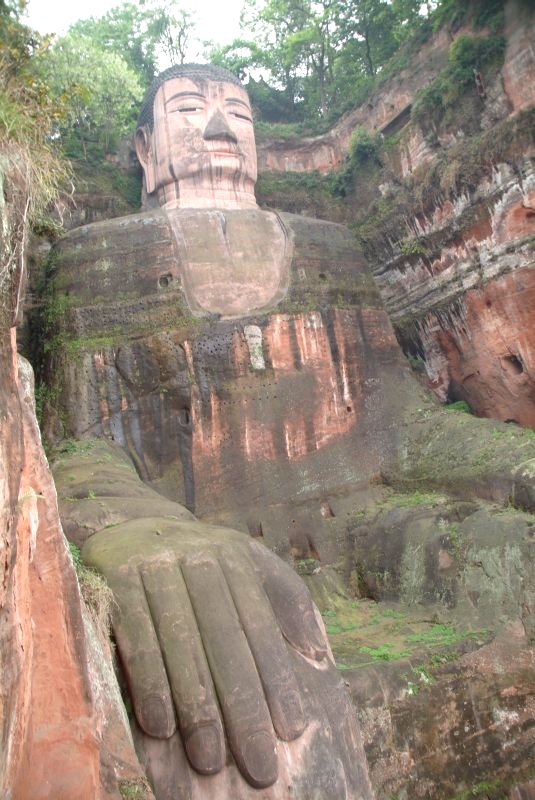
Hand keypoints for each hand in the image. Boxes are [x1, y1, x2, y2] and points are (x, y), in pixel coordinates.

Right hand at [56, 440, 371, 798]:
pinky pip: (136, 637)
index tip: (291, 729)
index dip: (276, 677)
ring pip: (181, 643)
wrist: (127, 524)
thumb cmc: (199, 559)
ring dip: (196, 705)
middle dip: (243, 706)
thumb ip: (286, 598)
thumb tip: (318, 652)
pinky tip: (162, 727)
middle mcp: (197, 556)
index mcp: (234, 555)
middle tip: (258, 763)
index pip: (259, 624)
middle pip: (224, 639)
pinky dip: (150, 682)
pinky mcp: (116, 579)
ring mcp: (154, 565)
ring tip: (211, 760)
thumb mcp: (248, 563)